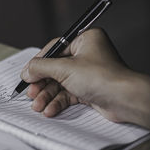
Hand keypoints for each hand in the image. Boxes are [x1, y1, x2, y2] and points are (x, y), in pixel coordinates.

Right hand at [21, 28, 149, 130]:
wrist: (124, 100)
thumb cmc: (102, 77)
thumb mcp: (64, 68)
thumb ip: (41, 68)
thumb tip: (26, 71)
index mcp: (85, 40)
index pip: (54, 49)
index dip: (38, 63)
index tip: (26, 75)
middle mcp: (86, 55)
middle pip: (55, 69)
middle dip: (42, 84)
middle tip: (31, 94)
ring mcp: (87, 73)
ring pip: (59, 84)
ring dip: (47, 96)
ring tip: (38, 106)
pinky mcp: (88, 89)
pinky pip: (67, 94)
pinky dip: (57, 102)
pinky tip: (50, 110)